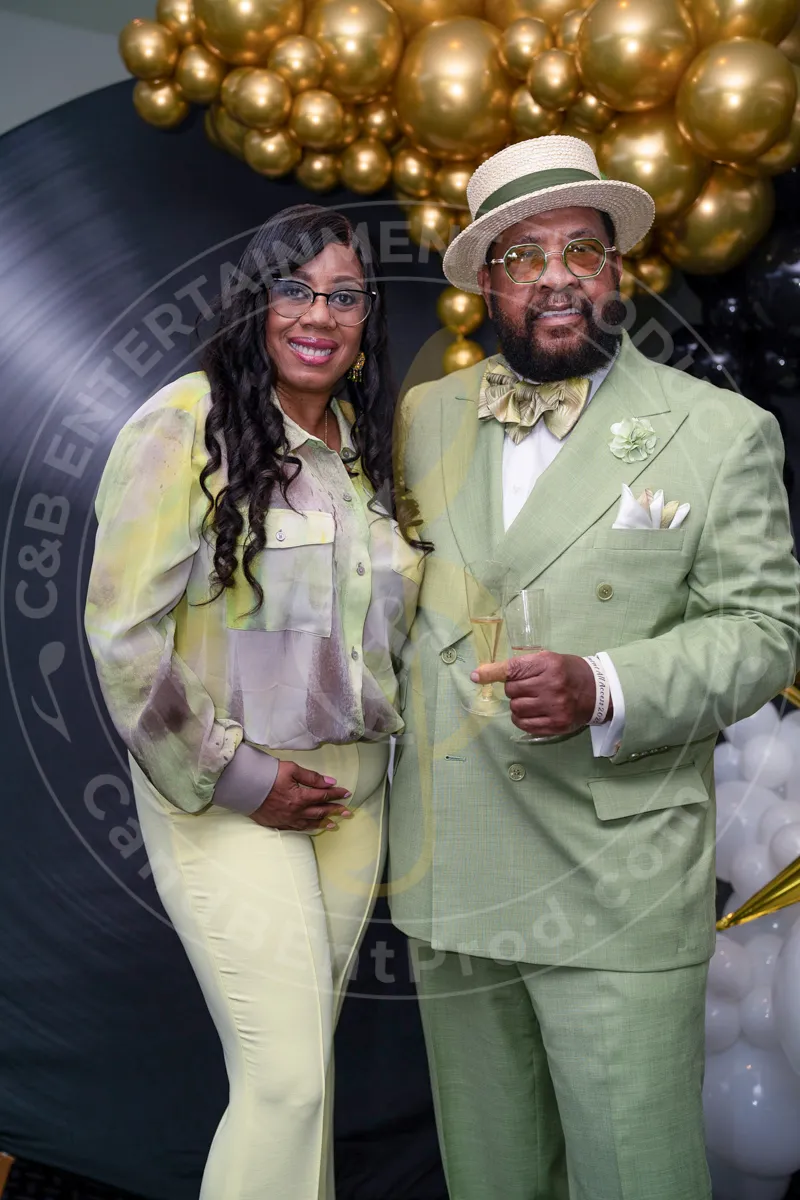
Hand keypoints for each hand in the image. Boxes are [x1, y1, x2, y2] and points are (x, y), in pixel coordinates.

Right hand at [248, 760, 352, 831]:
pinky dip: (308, 828)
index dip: (336, 794)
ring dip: (323, 823)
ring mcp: (287, 819)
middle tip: (348, 813)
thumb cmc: (268, 775)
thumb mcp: (291, 769)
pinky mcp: (278, 823)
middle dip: (335, 811)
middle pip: (320, 811)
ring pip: (310, 823)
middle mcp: (296, 811)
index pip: (323, 796)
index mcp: (300, 797)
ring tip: (334, 824)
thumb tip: (330, 782)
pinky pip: (297, 828)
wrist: (244, 787)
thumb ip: (311, 777)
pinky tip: (312, 828)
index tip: (347, 793)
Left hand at [472, 652, 606, 738]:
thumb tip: (481, 674)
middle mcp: (551, 685)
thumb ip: (518, 666)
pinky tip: (532, 713)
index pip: (513, 669)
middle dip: (514, 689)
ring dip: (518, 705)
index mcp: (548, 664)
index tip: (476, 676)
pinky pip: (524, 724)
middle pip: (511, 691)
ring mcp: (554, 706)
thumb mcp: (547, 660)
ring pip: (516, 708)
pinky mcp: (556, 724)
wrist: (597, 691)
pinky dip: (522, 719)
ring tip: (532, 700)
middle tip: (529, 687)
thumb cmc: (567, 672)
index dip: (492, 673)